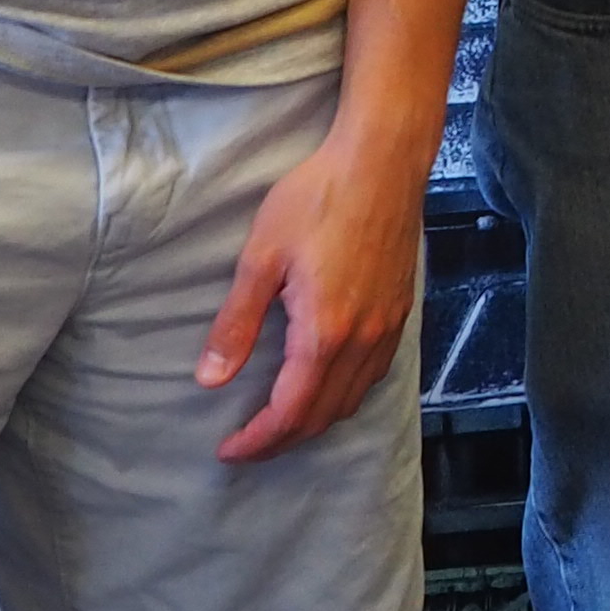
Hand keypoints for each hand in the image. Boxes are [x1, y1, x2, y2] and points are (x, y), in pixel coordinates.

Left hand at [197, 119, 428, 461]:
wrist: (382, 160)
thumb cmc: (318, 197)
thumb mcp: (262, 256)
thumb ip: (237, 323)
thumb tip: (209, 379)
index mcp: (324, 333)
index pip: (290, 412)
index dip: (257, 440)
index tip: (228, 450)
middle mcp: (362, 340)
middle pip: (322, 416)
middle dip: (282, 440)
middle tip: (246, 445)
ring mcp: (387, 327)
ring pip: (351, 400)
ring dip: (314, 422)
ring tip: (280, 423)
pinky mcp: (400, 311)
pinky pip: (373, 375)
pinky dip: (344, 396)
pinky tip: (324, 384)